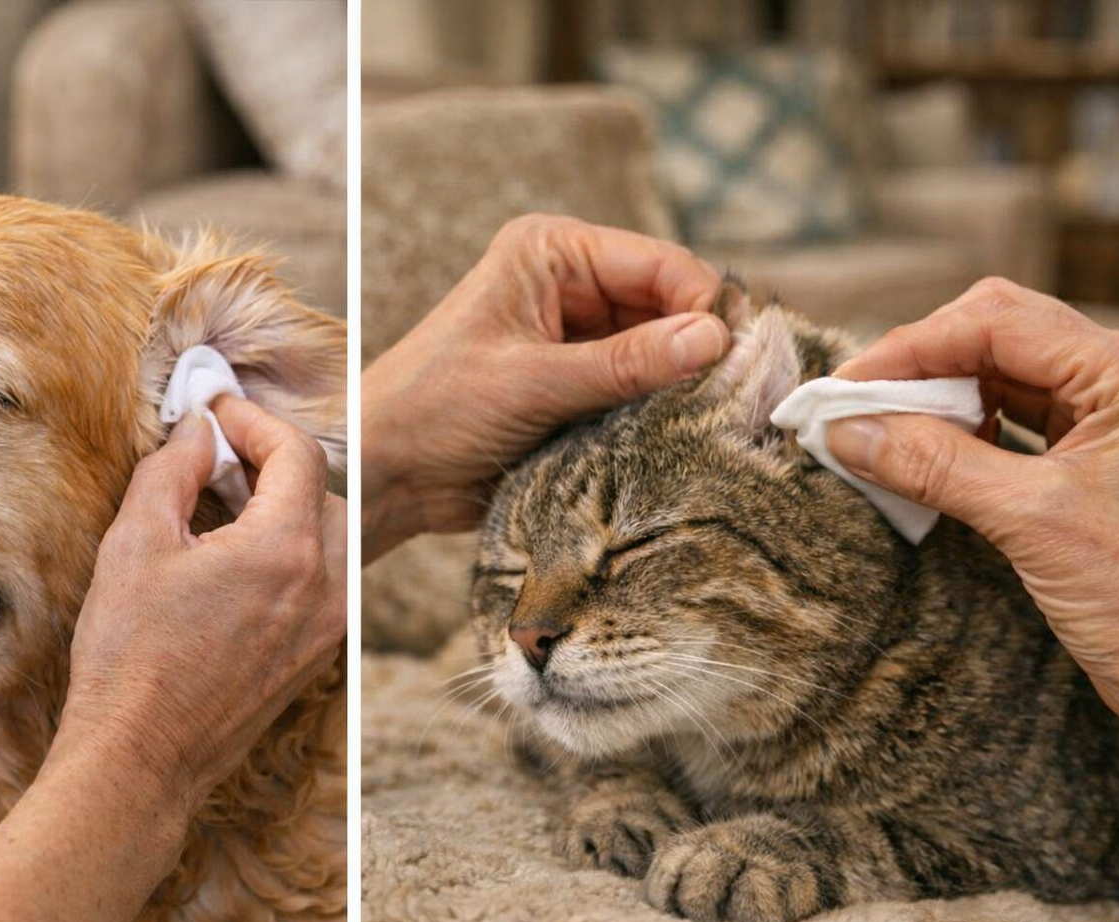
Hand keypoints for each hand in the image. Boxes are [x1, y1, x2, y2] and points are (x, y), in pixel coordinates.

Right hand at [59, 398, 346, 815]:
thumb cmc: (130, 654)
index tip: (215, 412)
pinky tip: (238, 557)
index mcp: (287, 551)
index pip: (297, 453)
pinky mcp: (317, 654)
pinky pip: (326, 580)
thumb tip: (198, 428)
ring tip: (228, 503)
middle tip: (218, 456)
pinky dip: (295, 551)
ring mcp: (328, 626)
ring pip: (332, 536)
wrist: (142, 756)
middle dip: (275, 462)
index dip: (254, 420)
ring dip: (289, 507)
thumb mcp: (135, 543)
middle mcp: (325, 587)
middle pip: (324, 491)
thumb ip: (172, 470)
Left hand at [361, 214, 728, 559]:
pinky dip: (658, 413)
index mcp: (550, 252)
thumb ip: (625, 363)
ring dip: (679, 387)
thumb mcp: (532, 384)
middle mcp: (569, 284)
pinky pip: (641, 391)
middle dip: (696, 349)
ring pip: (662, 352)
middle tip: (726, 398)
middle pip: (670, 306)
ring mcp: (576, 336)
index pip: (659, 263)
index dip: (702, 307)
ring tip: (700, 423)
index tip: (732, 359)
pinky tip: (674, 437)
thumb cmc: (434, 409)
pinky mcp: (578, 385)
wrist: (386, 472)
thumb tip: (713, 340)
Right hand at [825, 277, 1118, 715]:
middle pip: (995, 340)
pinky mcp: (1091, 470)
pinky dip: (959, 441)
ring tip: (876, 438)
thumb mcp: (1035, 521)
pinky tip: (920, 463)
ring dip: (935, 406)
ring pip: (1002, 383)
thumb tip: (848, 430)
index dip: (910, 347)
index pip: (996, 322)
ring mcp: (1106, 427)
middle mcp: (1116, 386)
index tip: (843, 388)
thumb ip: (938, 465)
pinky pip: (1013, 431)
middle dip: (919, 370)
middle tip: (852, 410)